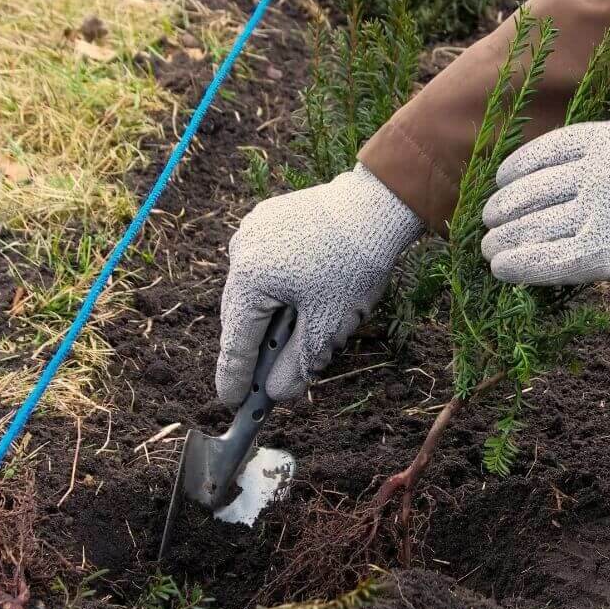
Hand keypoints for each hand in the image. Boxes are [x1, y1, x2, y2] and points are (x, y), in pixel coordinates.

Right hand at [216, 164, 422, 403]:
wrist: (378, 206)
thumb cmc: (354, 266)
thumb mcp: (327, 327)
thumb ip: (296, 365)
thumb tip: (275, 394)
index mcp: (248, 280)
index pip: (237, 341)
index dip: (234, 377)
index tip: (231, 402)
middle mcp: (241, 252)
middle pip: (242, 314)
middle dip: (256, 347)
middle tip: (260, 382)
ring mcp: (253, 230)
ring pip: (254, 288)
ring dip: (269, 315)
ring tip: (289, 338)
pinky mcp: (269, 217)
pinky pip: (266, 262)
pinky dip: (278, 285)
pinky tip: (301, 296)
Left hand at [481, 108, 609, 284]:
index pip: (547, 151)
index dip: (518, 168)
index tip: (503, 178)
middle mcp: (593, 173)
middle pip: (532, 192)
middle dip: (505, 206)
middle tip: (488, 218)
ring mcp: (596, 213)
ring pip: (535, 228)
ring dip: (505, 239)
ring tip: (489, 248)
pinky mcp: (606, 253)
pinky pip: (550, 262)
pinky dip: (521, 265)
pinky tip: (501, 269)